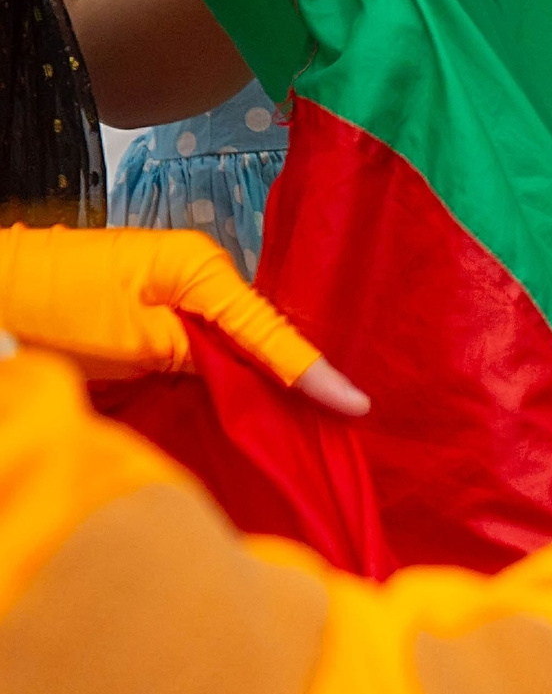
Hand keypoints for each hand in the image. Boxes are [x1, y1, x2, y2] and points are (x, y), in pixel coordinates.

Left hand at [0, 226, 367, 411]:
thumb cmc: (53, 304)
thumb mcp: (132, 340)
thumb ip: (199, 359)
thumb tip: (252, 384)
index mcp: (199, 269)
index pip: (269, 331)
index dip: (313, 373)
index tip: (356, 406)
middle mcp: (200, 276)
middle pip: (265, 338)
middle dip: (299, 379)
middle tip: (344, 425)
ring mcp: (182, 297)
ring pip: (242, 350)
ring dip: (268, 384)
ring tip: (320, 422)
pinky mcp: (164, 322)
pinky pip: (215, 356)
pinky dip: (235, 383)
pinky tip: (260, 411)